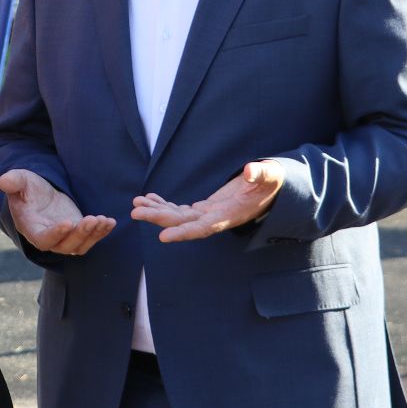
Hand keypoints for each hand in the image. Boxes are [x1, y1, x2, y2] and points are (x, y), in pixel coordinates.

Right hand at [0, 169, 113, 254]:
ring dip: (93, 235)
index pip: (44, 239)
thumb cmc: (27, 188)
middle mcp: (48, 238)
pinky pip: (91, 239)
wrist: (39, 195)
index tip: (68, 222)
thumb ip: (13, 181)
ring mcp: (64, 238)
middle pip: (66, 246)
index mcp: (31, 228)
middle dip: (80, 234)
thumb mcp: (20, 180)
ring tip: (103, 220)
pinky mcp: (77, 233)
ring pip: (80, 246)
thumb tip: (4, 180)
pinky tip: (110, 221)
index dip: (56, 234)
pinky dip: (101, 233)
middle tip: (91, 219)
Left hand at [130, 160, 284, 242]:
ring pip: (178, 217)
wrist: (271, 190)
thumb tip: (249, 170)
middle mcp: (215, 219)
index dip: (183, 233)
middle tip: (135, 212)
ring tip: (136, 204)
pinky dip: (164, 204)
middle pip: (183, 223)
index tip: (162, 237)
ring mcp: (209, 215)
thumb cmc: (271, 183)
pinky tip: (149, 198)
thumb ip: (260, 174)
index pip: (203, 228)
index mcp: (229, 216)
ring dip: (156, 211)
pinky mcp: (205, 209)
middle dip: (158, 218)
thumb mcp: (270, 176)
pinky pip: (181, 210)